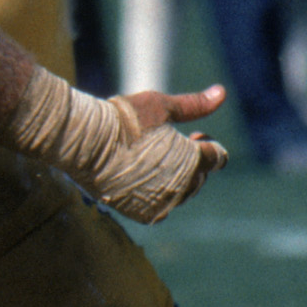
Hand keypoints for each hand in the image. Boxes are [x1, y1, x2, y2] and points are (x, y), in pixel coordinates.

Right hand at [97, 83, 228, 220]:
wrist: (85, 144)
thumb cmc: (124, 120)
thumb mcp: (161, 106)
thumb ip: (194, 105)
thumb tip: (221, 93)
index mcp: (194, 160)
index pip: (217, 157)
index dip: (209, 145)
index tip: (196, 136)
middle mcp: (182, 186)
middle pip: (199, 179)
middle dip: (194, 164)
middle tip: (174, 148)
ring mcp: (162, 203)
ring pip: (180, 195)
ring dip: (176, 181)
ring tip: (157, 163)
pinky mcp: (142, 213)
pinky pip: (159, 209)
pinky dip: (157, 196)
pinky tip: (144, 181)